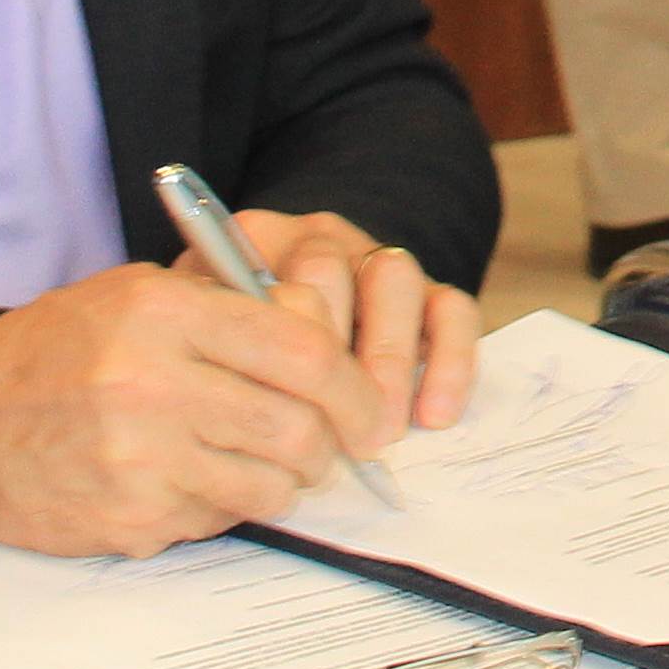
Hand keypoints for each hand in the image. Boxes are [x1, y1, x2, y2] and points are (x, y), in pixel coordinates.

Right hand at [0, 259, 406, 559]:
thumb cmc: (57, 351)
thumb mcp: (137, 294)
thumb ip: (229, 308)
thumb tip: (328, 336)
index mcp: (162, 314)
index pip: (302, 352)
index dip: (353, 386)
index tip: (367, 408)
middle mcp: (152, 385)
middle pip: (297, 427)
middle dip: (329, 444)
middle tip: (328, 446)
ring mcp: (140, 460)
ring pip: (269, 484)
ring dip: (283, 480)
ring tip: (260, 461)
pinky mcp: (129, 519)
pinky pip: (218, 519)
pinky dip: (225, 505)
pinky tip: (194, 480)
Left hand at [225, 206, 481, 435]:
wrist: (295, 333)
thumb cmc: (240, 359)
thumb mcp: (214, 347)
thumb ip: (222, 359)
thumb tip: (236, 415)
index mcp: (254, 243)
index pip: (261, 270)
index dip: (282, 342)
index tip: (283, 405)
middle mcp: (317, 238)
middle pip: (328, 270)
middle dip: (334, 357)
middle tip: (333, 428)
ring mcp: (376, 259)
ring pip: (394, 277)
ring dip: (390, 361)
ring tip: (385, 430)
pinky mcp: (430, 289)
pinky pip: (453, 308)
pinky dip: (450, 362)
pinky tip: (434, 417)